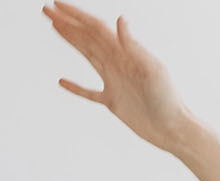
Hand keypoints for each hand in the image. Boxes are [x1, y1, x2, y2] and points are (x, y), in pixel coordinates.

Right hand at [43, 2, 191, 152]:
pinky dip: (75, 87)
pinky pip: (89, 92)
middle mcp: (118, 64)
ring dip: (71, 41)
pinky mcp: (114, 101)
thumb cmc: (168, 100)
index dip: (76, 15)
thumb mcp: (152, 70)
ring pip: (88, 56)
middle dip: (67, 23)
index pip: (96, 28)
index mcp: (125, 54)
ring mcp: (115, 82)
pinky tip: (62, 81)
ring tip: (55, 27)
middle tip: (46, 10)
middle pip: (88, 38)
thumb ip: (133, 45)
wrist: (173, 129)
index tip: (56, 5)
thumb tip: (120, 20)